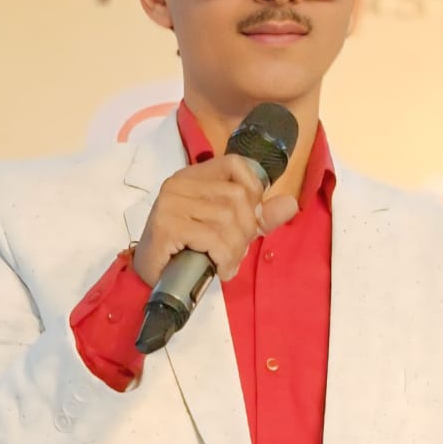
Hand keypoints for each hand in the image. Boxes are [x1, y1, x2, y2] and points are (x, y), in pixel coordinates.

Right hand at [133, 154, 297, 286]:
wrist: (151, 279)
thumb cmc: (187, 251)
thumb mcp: (228, 229)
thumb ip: (258, 215)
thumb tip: (291, 203)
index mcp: (195, 176)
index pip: (236, 164)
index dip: (253, 191)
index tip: (248, 219)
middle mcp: (181, 182)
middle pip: (237, 197)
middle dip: (245, 231)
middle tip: (235, 252)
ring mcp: (172, 202)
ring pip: (228, 220)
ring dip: (234, 249)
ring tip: (225, 262)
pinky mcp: (167, 224)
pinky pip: (213, 239)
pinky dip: (224, 258)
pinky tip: (219, 269)